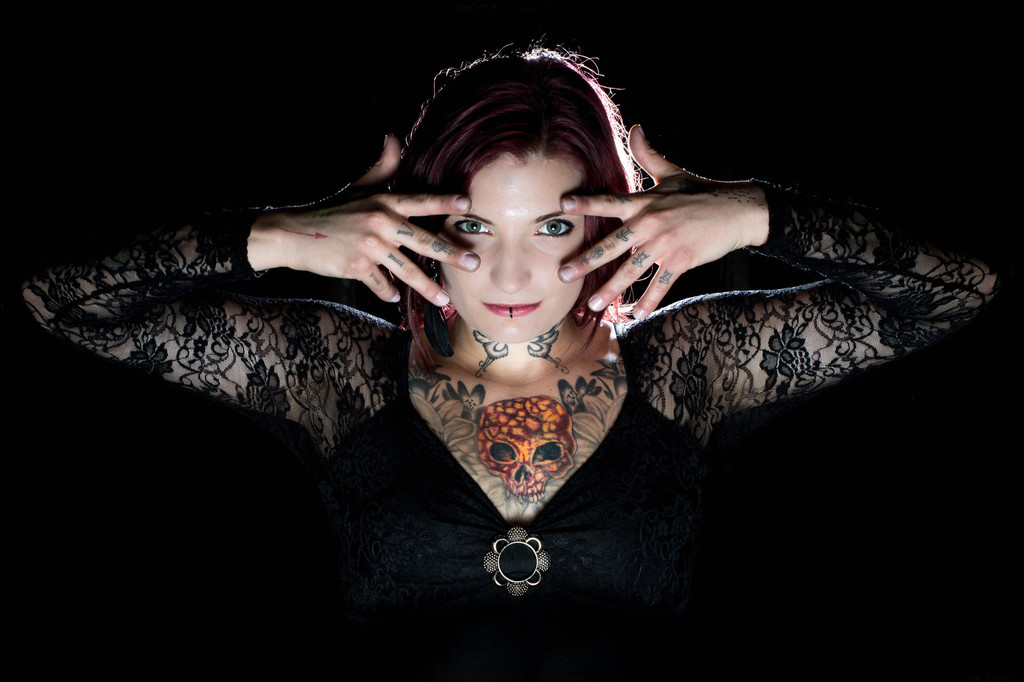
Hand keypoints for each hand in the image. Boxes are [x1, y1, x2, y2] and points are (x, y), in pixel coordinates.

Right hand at [248, 135, 478, 304]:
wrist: (295, 233)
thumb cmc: (333, 212)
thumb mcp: (359, 188)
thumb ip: (382, 168)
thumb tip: (392, 137)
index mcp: (384, 203)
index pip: (421, 201)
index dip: (444, 202)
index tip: (468, 205)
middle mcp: (380, 222)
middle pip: (423, 240)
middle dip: (451, 252)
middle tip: (474, 262)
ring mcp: (369, 245)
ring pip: (407, 270)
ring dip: (427, 287)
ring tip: (444, 298)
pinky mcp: (357, 265)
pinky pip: (381, 283)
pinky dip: (387, 291)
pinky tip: (395, 297)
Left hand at [557, 125, 768, 318]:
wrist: (737, 210)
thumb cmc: (701, 192)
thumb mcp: (672, 173)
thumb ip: (649, 156)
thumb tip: (635, 128)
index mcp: (646, 202)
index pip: (610, 202)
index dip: (587, 202)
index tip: (563, 205)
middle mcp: (651, 223)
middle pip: (612, 244)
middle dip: (586, 261)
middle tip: (563, 274)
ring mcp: (666, 243)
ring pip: (632, 270)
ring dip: (611, 290)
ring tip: (593, 304)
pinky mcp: (682, 259)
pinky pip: (660, 284)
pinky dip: (648, 301)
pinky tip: (635, 315)